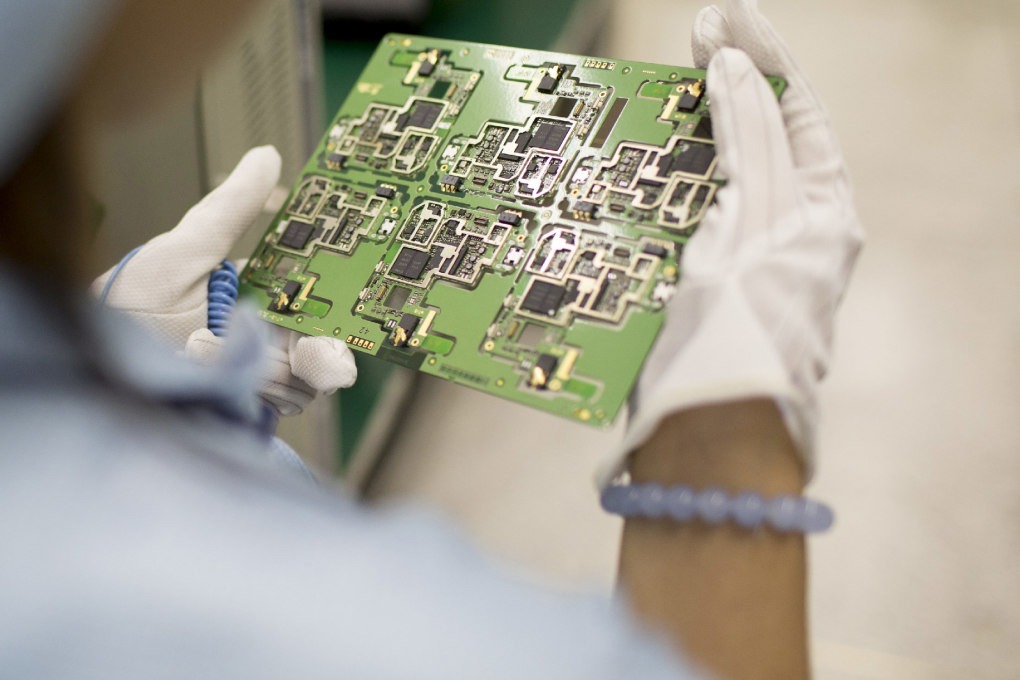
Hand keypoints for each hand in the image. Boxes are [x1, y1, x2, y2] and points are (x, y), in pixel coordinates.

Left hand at [92, 146, 356, 415]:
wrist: (86, 363)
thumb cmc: (126, 303)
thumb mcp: (182, 250)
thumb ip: (231, 208)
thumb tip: (268, 156)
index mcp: (257, 298)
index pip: (315, 300)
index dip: (337, 302)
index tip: (346, 299)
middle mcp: (262, 341)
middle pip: (323, 350)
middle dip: (322, 354)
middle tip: (314, 357)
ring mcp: (253, 379)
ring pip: (308, 383)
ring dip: (272, 371)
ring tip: (204, 347)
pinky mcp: (240, 409)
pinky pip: (281, 406)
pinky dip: (255, 390)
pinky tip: (215, 372)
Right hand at [604, 0, 862, 484]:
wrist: (702, 442)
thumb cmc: (736, 338)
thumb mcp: (748, 226)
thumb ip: (747, 145)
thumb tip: (735, 66)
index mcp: (823, 216)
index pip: (797, 113)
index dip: (763, 57)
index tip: (718, 16)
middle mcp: (791, 231)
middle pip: (761, 136)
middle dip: (727, 82)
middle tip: (688, 35)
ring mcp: (744, 254)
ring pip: (720, 171)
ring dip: (692, 128)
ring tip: (666, 83)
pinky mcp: (702, 278)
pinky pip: (689, 210)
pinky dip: (669, 178)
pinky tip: (646, 155)